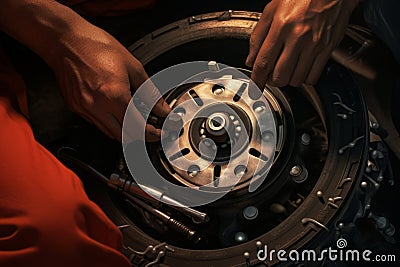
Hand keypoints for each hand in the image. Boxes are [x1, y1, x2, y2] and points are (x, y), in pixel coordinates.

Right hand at [49, 25, 170, 141]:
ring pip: (109, 133)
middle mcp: (97, 106)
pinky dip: (109, 122)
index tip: (158, 132)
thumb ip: (149, 92)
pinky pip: (96, 123)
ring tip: (134, 119)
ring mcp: (84, 108)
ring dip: (124, 130)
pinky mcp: (75, 107)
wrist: (66, 39)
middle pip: (123, 137)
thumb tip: (161, 108)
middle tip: (150, 129)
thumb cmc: (96, 46)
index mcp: (113, 95)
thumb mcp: (132, 66)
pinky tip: (115, 111)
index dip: (151, 134)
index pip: (137, 127)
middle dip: (139, 136)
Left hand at [246, 0, 360, 87]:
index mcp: (281, 26)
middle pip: (280, 75)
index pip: (264, 62)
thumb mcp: (271, 9)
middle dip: (272, 81)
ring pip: (296, 79)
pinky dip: (304, 79)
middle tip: (270, 76)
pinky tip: (300, 69)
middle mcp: (298, 37)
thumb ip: (258, 35)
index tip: (254, 86)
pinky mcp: (327, 48)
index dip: (257, 78)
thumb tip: (251, 59)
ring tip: (286, 70)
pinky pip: (313, 76)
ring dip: (288, 80)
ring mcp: (314, 44)